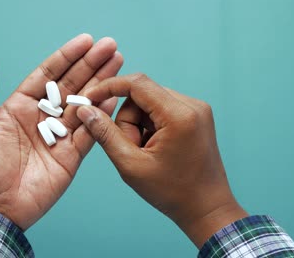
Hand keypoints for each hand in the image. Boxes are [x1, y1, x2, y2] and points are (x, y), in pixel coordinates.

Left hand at [0, 34, 122, 229]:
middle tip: (110, 46)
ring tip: (118, 63)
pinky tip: (113, 96)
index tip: (85, 41)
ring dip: (101, 83)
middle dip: (90, 64)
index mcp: (20, 107)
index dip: (66, 57)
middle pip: (71, 84)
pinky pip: (89, 131)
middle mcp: (42, 117)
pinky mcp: (71, 155)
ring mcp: (58, 135)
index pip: (48, 75)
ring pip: (84, 104)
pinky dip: (101, 115)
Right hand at [76, 74, 246, 247]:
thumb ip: (105, 134)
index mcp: (179, 115)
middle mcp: (192, 105)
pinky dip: (150, 126)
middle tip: (131, 149)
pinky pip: (161, 109)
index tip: (90, 99)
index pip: (137, 83)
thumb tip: (86, 111)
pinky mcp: (196, 116)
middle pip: (142, 95)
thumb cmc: (172, 192)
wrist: (207, 209)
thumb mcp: (131, 164)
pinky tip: (155, 149)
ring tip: (145, 153)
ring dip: (138, 125)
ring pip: (149, 102)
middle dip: (128, 120)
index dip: (109, 88)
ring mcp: (197, 110)